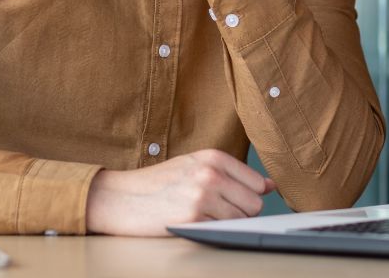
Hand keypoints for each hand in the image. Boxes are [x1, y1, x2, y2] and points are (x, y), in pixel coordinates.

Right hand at [85, 149, 276, 235]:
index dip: (250, 197)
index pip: (257, 183)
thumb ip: (232, 174)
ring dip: (227, 224)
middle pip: (255, 204)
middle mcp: (210, 173)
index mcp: (213, 157)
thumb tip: (270, 185)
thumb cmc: (157, 184)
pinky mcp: (193, 217)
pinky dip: (213, 232)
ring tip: (203, 217)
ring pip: (242, 219)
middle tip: (216, 212)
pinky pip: (223, 230)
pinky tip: (194, 224)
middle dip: (241, 213)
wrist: (119, 198)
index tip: (237, 202)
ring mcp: (202, 195)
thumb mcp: (194, 167)